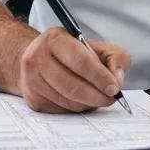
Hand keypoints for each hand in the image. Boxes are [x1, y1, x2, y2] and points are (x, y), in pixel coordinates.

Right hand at [16, 28, 130, 112]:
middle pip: (72, 86)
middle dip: (97, 96)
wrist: (38, 58)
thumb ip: (114, 57)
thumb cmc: (71, 52)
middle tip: (111, 98)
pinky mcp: (33, 99)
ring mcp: (32, 80)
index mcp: (55, 39)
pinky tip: (82, 99)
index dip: (99, 77)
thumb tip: (117, 79)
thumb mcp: (95, 45)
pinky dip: (77, 107)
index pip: (79, 61)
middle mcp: (38, 58)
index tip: (114, 88)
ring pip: (68, 101)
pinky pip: (62, 110)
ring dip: (88, 103)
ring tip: (98, 97)